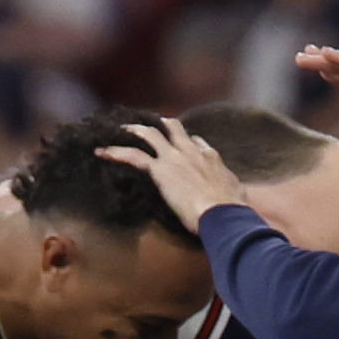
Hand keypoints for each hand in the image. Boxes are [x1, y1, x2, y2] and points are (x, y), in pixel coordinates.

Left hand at [104, 120, 250, 231]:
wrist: (223, 213)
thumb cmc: (232, 210)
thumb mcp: (236, 195)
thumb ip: (231, 189)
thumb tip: (236, 196)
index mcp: (211, 158)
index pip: (196, 142)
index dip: (187, 141)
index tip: (181, 141)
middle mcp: (191, 152)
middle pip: (172, 128)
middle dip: (159, 124)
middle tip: (147, 125)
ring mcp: (174, 158)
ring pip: (149, 135)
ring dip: (133, 131)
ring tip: (119, 131)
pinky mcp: (160, 170)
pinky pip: (133, 156)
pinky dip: (115, 152)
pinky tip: (101, 152)